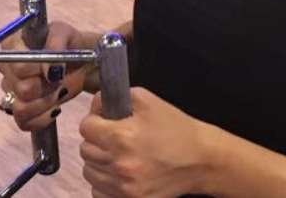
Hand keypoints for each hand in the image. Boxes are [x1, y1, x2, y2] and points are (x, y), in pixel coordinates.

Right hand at [0, 22, 97, 131]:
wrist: (78, 62)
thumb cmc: (68, 44)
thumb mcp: (65, 33)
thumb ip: (56, 45)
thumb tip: (50, 71)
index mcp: (11, 45)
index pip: (17, 66)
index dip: (38, 70)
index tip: (56, 68)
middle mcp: (6, 68)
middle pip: (21, 89)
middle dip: (46, 87)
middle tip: (59, 80)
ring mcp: (11, 90)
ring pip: (21, 109)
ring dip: (45, 103)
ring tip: (58, 93)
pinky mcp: (20, 109)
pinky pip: (23, 123)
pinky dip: (42, 119)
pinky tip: (54, 109)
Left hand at [80, 88, 217, 197]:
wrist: (200, 160)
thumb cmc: (175, 128)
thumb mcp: (147, 100)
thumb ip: (117, 97)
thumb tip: (97, 105)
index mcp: (121, 137)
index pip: (86, 128)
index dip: (94, 120)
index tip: (104, 120)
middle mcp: (119, 165)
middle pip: (85, 151)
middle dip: (95, 140)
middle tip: (111, 136)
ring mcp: (124, 187)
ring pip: (89, 172)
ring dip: (98, 161)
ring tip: (115, 155)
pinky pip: (99, 192)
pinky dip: (104, 183)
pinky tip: (118, 173)